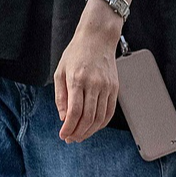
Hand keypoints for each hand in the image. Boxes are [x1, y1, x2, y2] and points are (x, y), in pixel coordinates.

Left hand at [52, 9, 119, 143]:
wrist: (98, 38)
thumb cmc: (76, 53)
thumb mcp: (60, 71)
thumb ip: (60, 96)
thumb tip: (63, 118)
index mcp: (77, 79)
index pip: (74, 111)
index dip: (68, 127)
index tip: (63, 135)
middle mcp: (94, 84)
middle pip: (88, 118)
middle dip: (78, 132)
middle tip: (70, 138)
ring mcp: (107, 86)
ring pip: (100, 118)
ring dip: (89, 131)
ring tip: (80, 135)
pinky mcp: (115, 88)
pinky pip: (110, 112)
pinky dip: (101, 123)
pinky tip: (93, 127)